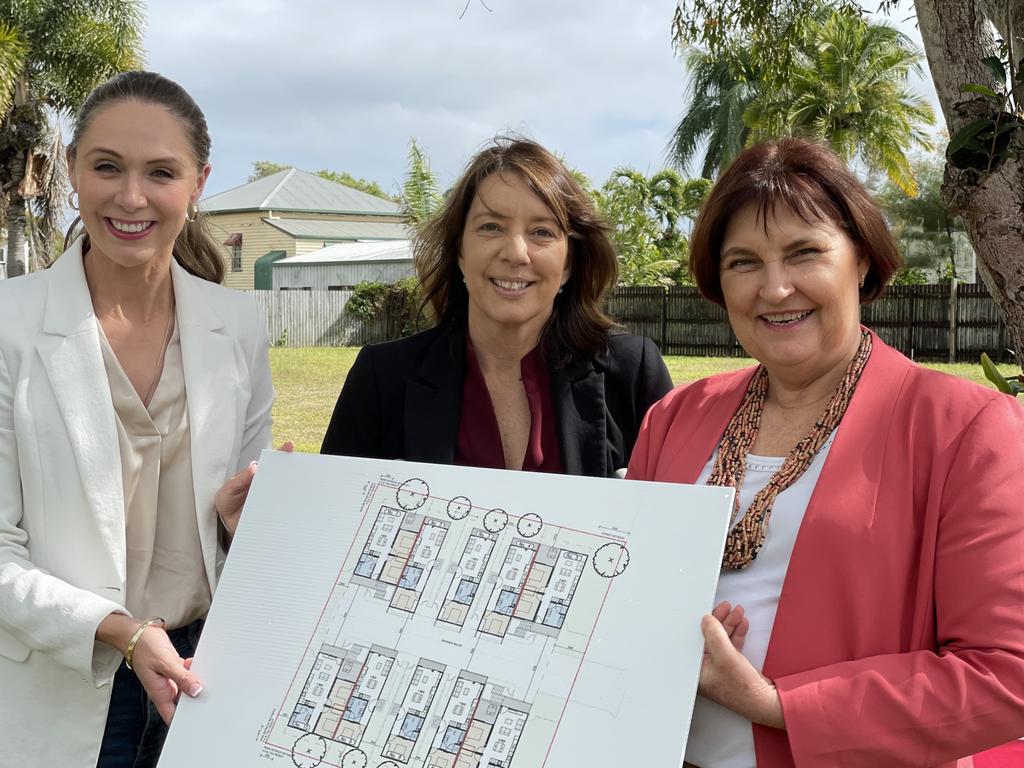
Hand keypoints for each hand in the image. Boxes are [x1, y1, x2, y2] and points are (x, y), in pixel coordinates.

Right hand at [128, 623, 202, 724]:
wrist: (137, 633)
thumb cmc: (144, 647)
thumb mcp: (165, 662)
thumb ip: (182, 677)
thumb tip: (196, 691)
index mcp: (159, 694)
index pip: (173, 716)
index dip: (186, 721)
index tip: (201, 719)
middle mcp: (165, 689)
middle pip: (183, 703)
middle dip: (196, 700)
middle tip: (211, 695)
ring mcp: (169, 679)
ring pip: (187, 687)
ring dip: (196, 682)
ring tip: (206, 676)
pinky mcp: (173, 669)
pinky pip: (186, 674)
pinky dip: (193, 670)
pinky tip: (196, 663)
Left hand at [214, 440, 293, 535]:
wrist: (227, 524)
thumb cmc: (227, 502)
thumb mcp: (228, 490)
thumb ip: (239, 480)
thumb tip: (254, 467)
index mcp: (256, 475)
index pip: (270, 462)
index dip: (281, 453)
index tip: (289, 446)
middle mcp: (267, 484)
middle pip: (283, 475)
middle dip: (293, 469)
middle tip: (299, 467)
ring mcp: (272, 498)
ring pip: (286, 491)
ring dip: (293, 489)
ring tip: (298, 488)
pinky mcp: (274, 511)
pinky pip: (283, 508)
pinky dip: (290, 507)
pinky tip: (295, 507)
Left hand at [698, 609, 784, 728]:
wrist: (766, 702)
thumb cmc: (742, 689)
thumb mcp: (725, 655)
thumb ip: (714, 635)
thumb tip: (706, 620)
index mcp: (697, 670)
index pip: (695, 641)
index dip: (703, 624)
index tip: (708, 610)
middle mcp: (706, 669)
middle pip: (709, 638)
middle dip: (719, 621)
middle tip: (725, 607)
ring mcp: (720, 668)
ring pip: (722, 640)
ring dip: (730, 625)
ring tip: (738, 612)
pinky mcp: (733, 667)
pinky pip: (732, 646)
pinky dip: (737, 634)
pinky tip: (742, 624)